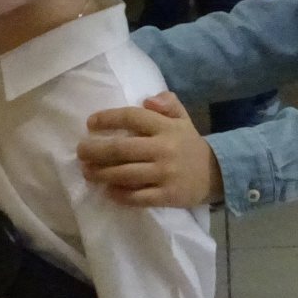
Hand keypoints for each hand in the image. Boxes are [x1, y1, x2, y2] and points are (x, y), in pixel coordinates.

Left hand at [79, 91, 224, 206]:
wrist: (217, 173)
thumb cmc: (189, 144)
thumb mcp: (183, 119)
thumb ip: (167, 104)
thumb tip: (148, 101)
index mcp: (166, 127)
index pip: (132, 117)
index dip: (108, 118)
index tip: (90, 123)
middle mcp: (164, 149)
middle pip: (121, 149)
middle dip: (95, 150)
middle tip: (80, 151)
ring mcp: (165, 174)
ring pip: (125, 174)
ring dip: (101, 174)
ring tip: (87, 172)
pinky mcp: (167, 195)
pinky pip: (137, 197)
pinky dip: (120, 195)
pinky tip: (108, 191)